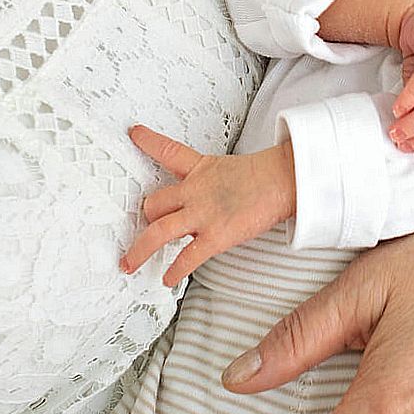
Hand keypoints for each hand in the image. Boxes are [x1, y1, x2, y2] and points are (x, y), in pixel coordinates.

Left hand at [119, 125, 296, 285]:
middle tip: (143, 226)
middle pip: (154, 203)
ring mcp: (202, 214)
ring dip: (140, 250)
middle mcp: (195, 191)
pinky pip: (187, 258)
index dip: (148, 141)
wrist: (283, 180)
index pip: (168, 151)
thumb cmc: (265, 177)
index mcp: (200, 169)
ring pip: (158, 232)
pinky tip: (167, 279)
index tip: (135, 135)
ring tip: (130, 262)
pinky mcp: (215, 236)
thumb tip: (213, 194)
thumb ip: (214, 181)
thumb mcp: (230, 169)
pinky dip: (175, 272)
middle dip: (146, 217)